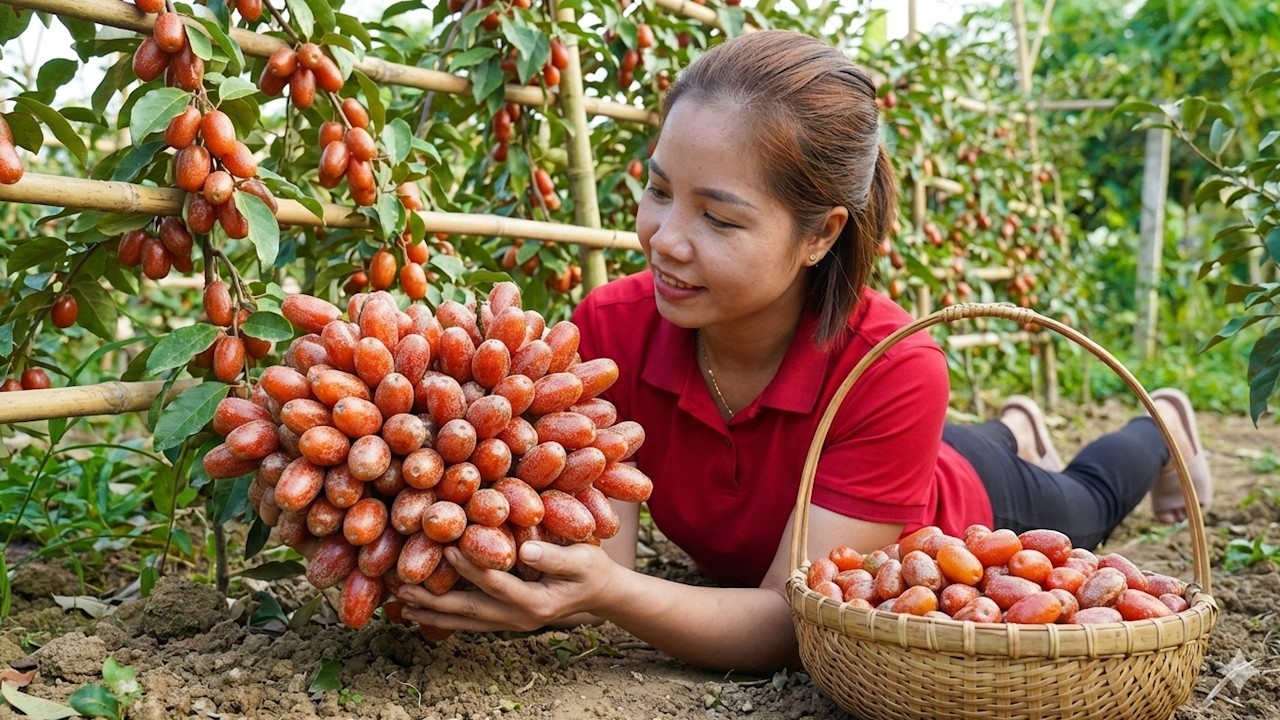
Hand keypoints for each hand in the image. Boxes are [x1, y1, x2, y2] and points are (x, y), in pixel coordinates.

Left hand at [397, 540, 617, 632]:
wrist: (602, 594)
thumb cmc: (593, 570)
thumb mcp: (583, 560)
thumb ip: (555, 557)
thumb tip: (524, 549)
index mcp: (535, 603)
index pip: (494, 584)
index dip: (470, 565)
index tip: (445, 546)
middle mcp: (519, 618)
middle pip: (469, 611)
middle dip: (433, 600)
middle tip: (401, 589)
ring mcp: (511, 622)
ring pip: (466, 620)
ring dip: (433, 613)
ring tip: (402, 604)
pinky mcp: (507, 618)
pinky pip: (472, 619)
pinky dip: (447, 615)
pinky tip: (426, 608)